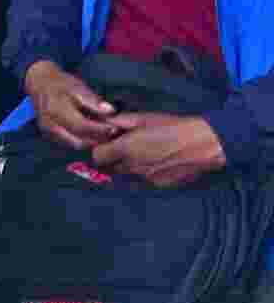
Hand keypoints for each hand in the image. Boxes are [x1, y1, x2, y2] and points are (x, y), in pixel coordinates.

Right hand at [24, 60, 118, 149]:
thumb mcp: (77, 86)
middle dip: (97, 140)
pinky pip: (70, 143)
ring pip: (75, 144)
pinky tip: (93, 134)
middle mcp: (49, 123)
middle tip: (111, 134)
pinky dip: (83, 140)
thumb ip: (93, 100)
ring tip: (104, 134)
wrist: (39, 84)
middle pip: (78, 141)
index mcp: (56, 109)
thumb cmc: (60, 84)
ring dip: (91, 142)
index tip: (114, 128)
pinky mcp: (49, 135)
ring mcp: (48, 131)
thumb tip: (110, 111)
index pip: (81, 126)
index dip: (99, 129)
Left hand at [92, 112, 226, 187]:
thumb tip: (104, 122)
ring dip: (129, 166)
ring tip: (145, 152)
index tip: (108, 142)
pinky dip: (145, 172)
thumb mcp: (144, 118)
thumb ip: (119, 122)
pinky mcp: (159, 185)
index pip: (97, 157)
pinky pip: (143, 180)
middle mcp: (132, 167)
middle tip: (126, 147)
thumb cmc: (174, 127)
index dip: (101, 149)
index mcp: (125, 149)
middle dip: (113, 158)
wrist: (205, 144)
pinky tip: (158, 161)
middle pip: (110, 168)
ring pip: (126, 175)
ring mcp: (145, 179)